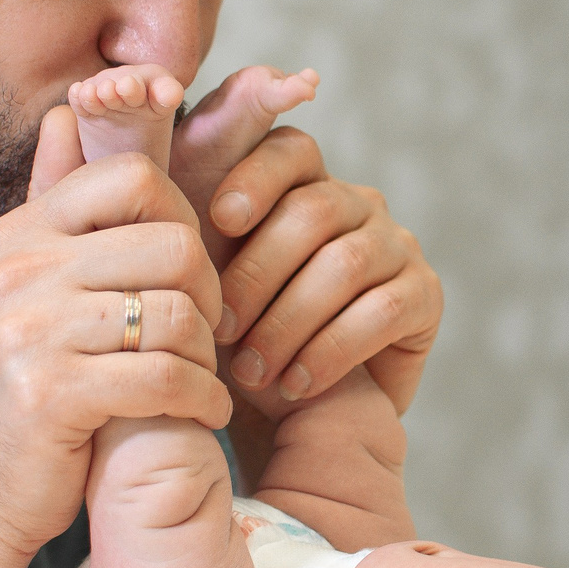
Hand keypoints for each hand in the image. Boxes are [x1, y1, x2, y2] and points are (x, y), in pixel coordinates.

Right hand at [0, 106, 231, 563]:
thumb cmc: (20, 389)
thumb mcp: (26, 285)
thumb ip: (54, 202)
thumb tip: (65, 111)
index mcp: (20, 231)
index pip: (134, 177)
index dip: (184, 219)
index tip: (189, 274)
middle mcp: (18, 268)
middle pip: (173, 244)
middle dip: (209, 296)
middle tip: (208, 337)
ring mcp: (28, 329)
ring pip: (176, 313)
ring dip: (207, 356)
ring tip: (203, 380)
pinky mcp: (51, 393)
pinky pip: (165, 377)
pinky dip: (201, 400)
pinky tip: (202, 415)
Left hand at [193, 126, 441, 416]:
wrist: (299, 418)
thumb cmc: (242, 340)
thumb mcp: (208, 286)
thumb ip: (185, 233)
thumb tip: (143, 179)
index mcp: (305, 184)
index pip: (291, 149)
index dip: (255, 177)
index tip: (219, 221)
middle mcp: (358, 204)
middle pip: (314, 211)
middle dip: (258, 272)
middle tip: (219, 330)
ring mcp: (396, 246)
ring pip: (346, 263)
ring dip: (289, 321)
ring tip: (251, 372)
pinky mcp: (425, 295)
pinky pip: (384, 310)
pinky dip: (331, 350)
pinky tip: (296, 384)